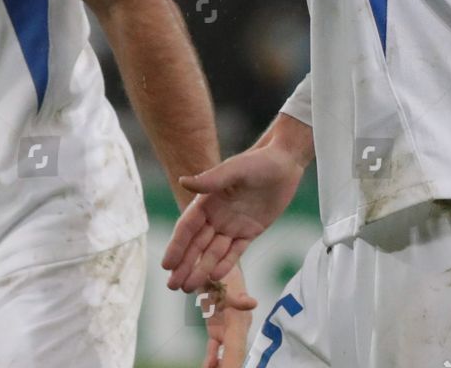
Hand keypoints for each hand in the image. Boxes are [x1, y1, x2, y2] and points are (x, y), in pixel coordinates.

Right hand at [163, 144, 303, 292]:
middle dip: (184, 265)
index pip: (188, 227)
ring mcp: (232, 224)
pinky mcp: (250, 231)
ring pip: (213, 251)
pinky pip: (235, 251)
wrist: (284, 163)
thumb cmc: (258, 161)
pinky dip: (225, 264)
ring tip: (189, 288)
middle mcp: (216, 214)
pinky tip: (214, 276)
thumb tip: (182, 182)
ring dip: (201, 269)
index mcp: (207, 200)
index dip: (177, 246)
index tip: (166, 264)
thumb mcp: (235, 169)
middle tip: (172, 286)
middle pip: (197, 244)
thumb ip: (210, 180)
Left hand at [196, 266, 255, 367]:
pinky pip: (216, 346)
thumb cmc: (223, 272)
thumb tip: (252, 303)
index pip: (236, 347)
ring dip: (220, 364)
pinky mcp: (217, 327)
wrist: (214, 263)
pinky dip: (212, 357)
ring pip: (225, 353)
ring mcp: (227, 329)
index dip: (232, 362)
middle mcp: (236, 328)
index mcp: (239, 320)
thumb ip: (239, 297)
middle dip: (229, 365)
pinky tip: (208, 366)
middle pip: (233, 354)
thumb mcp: (228, 281)